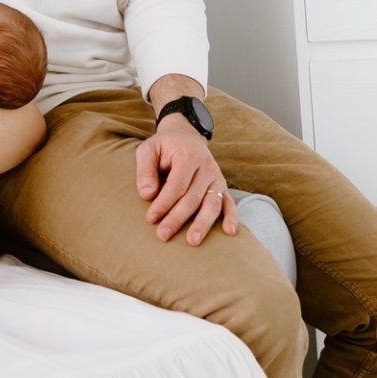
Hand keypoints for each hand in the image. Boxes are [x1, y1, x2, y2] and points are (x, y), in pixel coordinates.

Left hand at [134, 115, 237, 245]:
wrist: (185, 136)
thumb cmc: (163, 147)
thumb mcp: (148, 150)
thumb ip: (145, 170)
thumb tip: (147, 195)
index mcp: (188, 156)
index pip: (176, 185)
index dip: (163, 203)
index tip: (150, 218)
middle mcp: (206, 167)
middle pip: (193, 198)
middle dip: (177, 219)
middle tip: (162, 235)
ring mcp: (217, 177)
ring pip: (212, 204)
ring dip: (202, 224)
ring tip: (192, 241)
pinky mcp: (223, 186)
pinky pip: (230, 203)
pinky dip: (231, 217)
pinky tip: (228, 232)